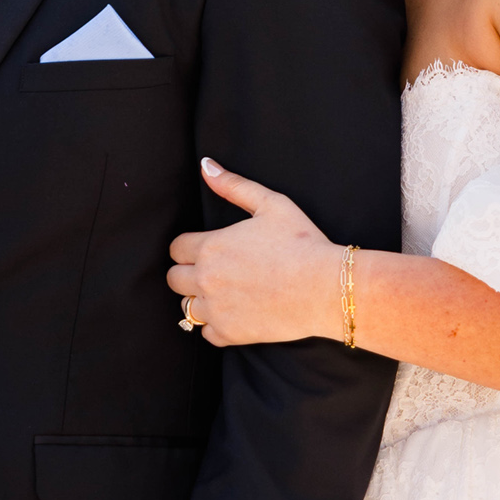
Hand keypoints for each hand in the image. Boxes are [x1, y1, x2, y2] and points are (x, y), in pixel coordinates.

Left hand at [167, 159, 339, 345]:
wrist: (326, 287)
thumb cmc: (302, 242)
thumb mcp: (271, 204)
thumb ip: (233, 185)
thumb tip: (206, 165)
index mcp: (211, 246)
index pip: (176, 248)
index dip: (189, 247)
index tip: (206, 249)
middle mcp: (206, 279)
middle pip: (174, 279)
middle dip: (189, 273)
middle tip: (215, 271)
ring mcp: (216, 309)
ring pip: (186, 308)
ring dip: (200, 300)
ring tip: (225, 293)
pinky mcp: (230, 333)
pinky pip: (207, 334)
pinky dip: (217, 326)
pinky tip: (235, 314)